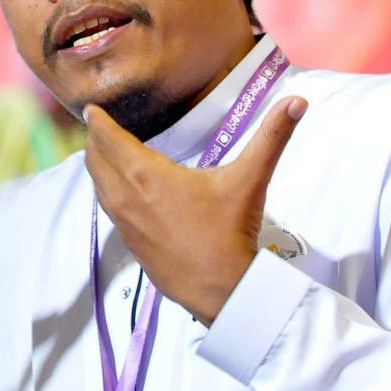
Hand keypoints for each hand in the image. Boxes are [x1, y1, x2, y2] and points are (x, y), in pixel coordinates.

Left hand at [83, 96, 305, 324]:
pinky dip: (105, 191)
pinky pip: (107, 208)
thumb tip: (298, 101)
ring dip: (96, 166)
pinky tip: (117, 190)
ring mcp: (125, 223)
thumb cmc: (230, 232)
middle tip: (97, 126)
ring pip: (97, 186)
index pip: (108, 140)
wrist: (222, 289)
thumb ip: (272, 136)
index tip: (92, 109)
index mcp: (146, 175)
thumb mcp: (249, 179)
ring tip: (102, 152)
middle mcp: (126, 197)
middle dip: (94, 140)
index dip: (98, 122)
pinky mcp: (130, 243)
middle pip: (95, 161)